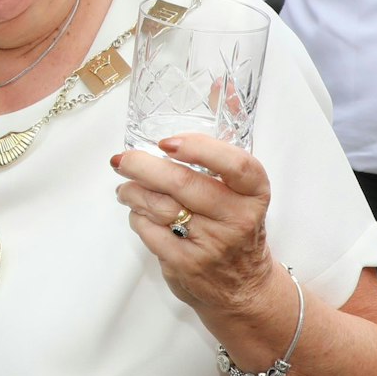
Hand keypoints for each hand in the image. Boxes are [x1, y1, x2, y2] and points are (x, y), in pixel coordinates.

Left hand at [111, 135, 279, 315]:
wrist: (244, 288)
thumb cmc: (236, 226)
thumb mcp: (242, 189)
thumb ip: (225, 141)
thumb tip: (219, 87)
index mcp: (254, 195)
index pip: (237, 166)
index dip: (200, 149)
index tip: (168, 143)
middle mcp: (237, 219)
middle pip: (183, 184)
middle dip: (142, 166)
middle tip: (123, 159)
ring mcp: (212, 245)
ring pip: (159, 206)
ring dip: (132, 191)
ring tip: (126, 185)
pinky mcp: (187, 264)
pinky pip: (149, 231)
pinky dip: (137, 216)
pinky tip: (138, 212)